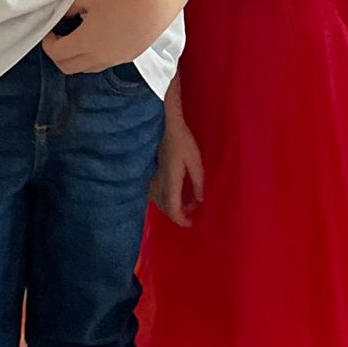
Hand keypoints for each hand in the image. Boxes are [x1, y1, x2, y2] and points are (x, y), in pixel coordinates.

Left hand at [43, 0, 177, 74]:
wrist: (154, 2)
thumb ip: (70, 9)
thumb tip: (63, 16)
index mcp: (84, 43)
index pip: (56, 54)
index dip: (48, 43)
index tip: (51, 31)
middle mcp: (97, 57)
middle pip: (67, 68)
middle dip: (58, 55)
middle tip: (60, 38)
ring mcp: (113, 60)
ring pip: (86, 69)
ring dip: (76, 58)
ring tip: (79, 38)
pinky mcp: (127, 58)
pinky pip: (103, 64)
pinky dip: (94, 56)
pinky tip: (100, 38)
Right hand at [150, 106, 203, 225]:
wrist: (162, 123)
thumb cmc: (181, 140)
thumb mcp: (195, 160)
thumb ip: (198, 181)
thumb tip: (200, 199)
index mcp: (170, 182)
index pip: (172, 209)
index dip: (181, 220)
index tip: (190, 223)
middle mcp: (157, 183)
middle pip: (164, 208)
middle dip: (178, 213)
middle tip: (192, 209)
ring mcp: (150, 178)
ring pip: (158, 201)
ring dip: (171, 205)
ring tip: (187, 199)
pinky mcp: (148, 172)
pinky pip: (155, 193)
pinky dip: (165, 197)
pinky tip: (175, 190)